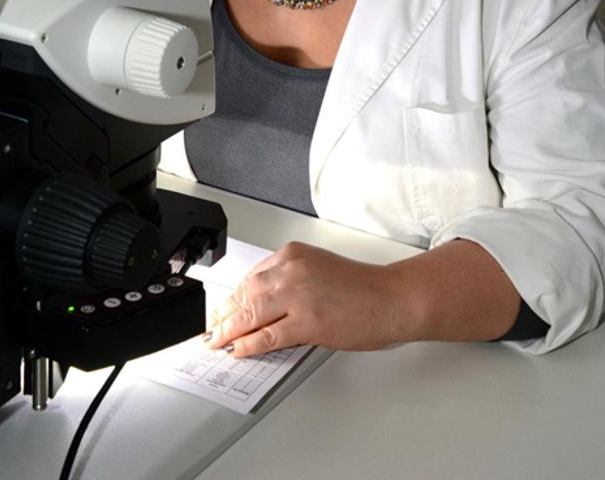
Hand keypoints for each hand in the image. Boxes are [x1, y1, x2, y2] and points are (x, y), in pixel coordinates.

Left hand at [203, 242, 400, 357]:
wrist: (391, 298)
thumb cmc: (362, 287)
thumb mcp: (319, 269)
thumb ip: (290, 281)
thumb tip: (264, 305)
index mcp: (293, 254)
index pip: (252, 277)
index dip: (233, 297)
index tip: (223, 309)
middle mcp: (292, 269)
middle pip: (246, 294)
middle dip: (225, 315)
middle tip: (213, 330)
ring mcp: (298, 295)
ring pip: (251, 315)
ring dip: (229, 331)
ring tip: (218, 342)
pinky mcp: (307, 321)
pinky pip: (267, 336)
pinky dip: (248, 345)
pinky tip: (239, 351)